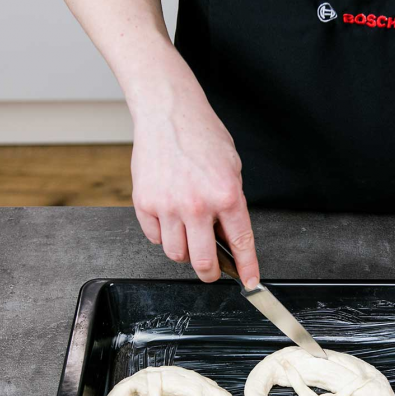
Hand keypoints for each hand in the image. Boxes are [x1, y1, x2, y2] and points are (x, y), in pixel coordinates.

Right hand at [129, 82, 259, 287]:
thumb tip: (229, 237)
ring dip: (185, 252)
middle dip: (210, 272)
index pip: (241, 243)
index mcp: (226, 195)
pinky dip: (164, 235)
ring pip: (176, 254)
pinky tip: (171, 220)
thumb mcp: (232, 169)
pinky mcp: (144, 203)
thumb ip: (231, 204)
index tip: (250, 282)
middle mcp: (197, 205)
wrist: (168, 113)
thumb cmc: (202, 136)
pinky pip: (155, 237)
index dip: (247, 268)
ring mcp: (168, 205)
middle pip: (203, 261)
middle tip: (212, 269)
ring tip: (189, 234)